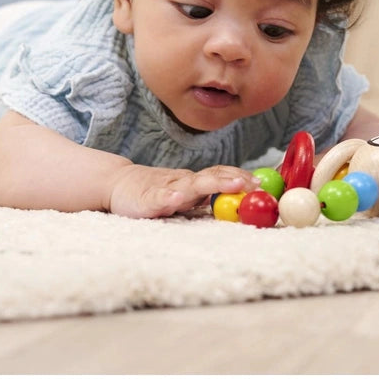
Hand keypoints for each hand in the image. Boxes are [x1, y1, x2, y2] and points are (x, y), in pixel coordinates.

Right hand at [107, 164, 259, 218]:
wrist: (117, 185)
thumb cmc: (153, 192)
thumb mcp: (183, 195)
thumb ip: (205, 198)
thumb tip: (238, 204)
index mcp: (192, 182)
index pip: (219, 174)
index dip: (240, 176)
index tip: (261, 182)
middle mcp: (182, 182)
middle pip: (210, 177)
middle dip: (233, 180)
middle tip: (252, 184)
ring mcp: (164, 190)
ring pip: (190, 185)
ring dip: (212, 184)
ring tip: (231, 185)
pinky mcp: (146, 201)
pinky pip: (159, 199)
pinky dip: (169, 198)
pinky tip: (177, 199)